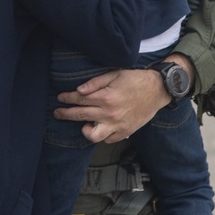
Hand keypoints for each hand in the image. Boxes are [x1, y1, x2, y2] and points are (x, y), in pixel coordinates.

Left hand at [52, 68, 169, 142]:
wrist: (158, 90)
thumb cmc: (135, 79)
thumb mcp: (114, 74)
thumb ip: (95, 83)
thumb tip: (79, 90)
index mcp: (106, 98)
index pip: (80, 100)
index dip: (67, 99)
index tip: (59, 98)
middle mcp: (110, 114)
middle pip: (81, 116)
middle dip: (65, 114)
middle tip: (57, 113)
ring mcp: (118, 125)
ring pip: (93, 135)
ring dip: (84, 129)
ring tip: (81, 123)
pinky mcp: (125, 132)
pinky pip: (107, 140)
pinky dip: (100, 135)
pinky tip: (98, 126)